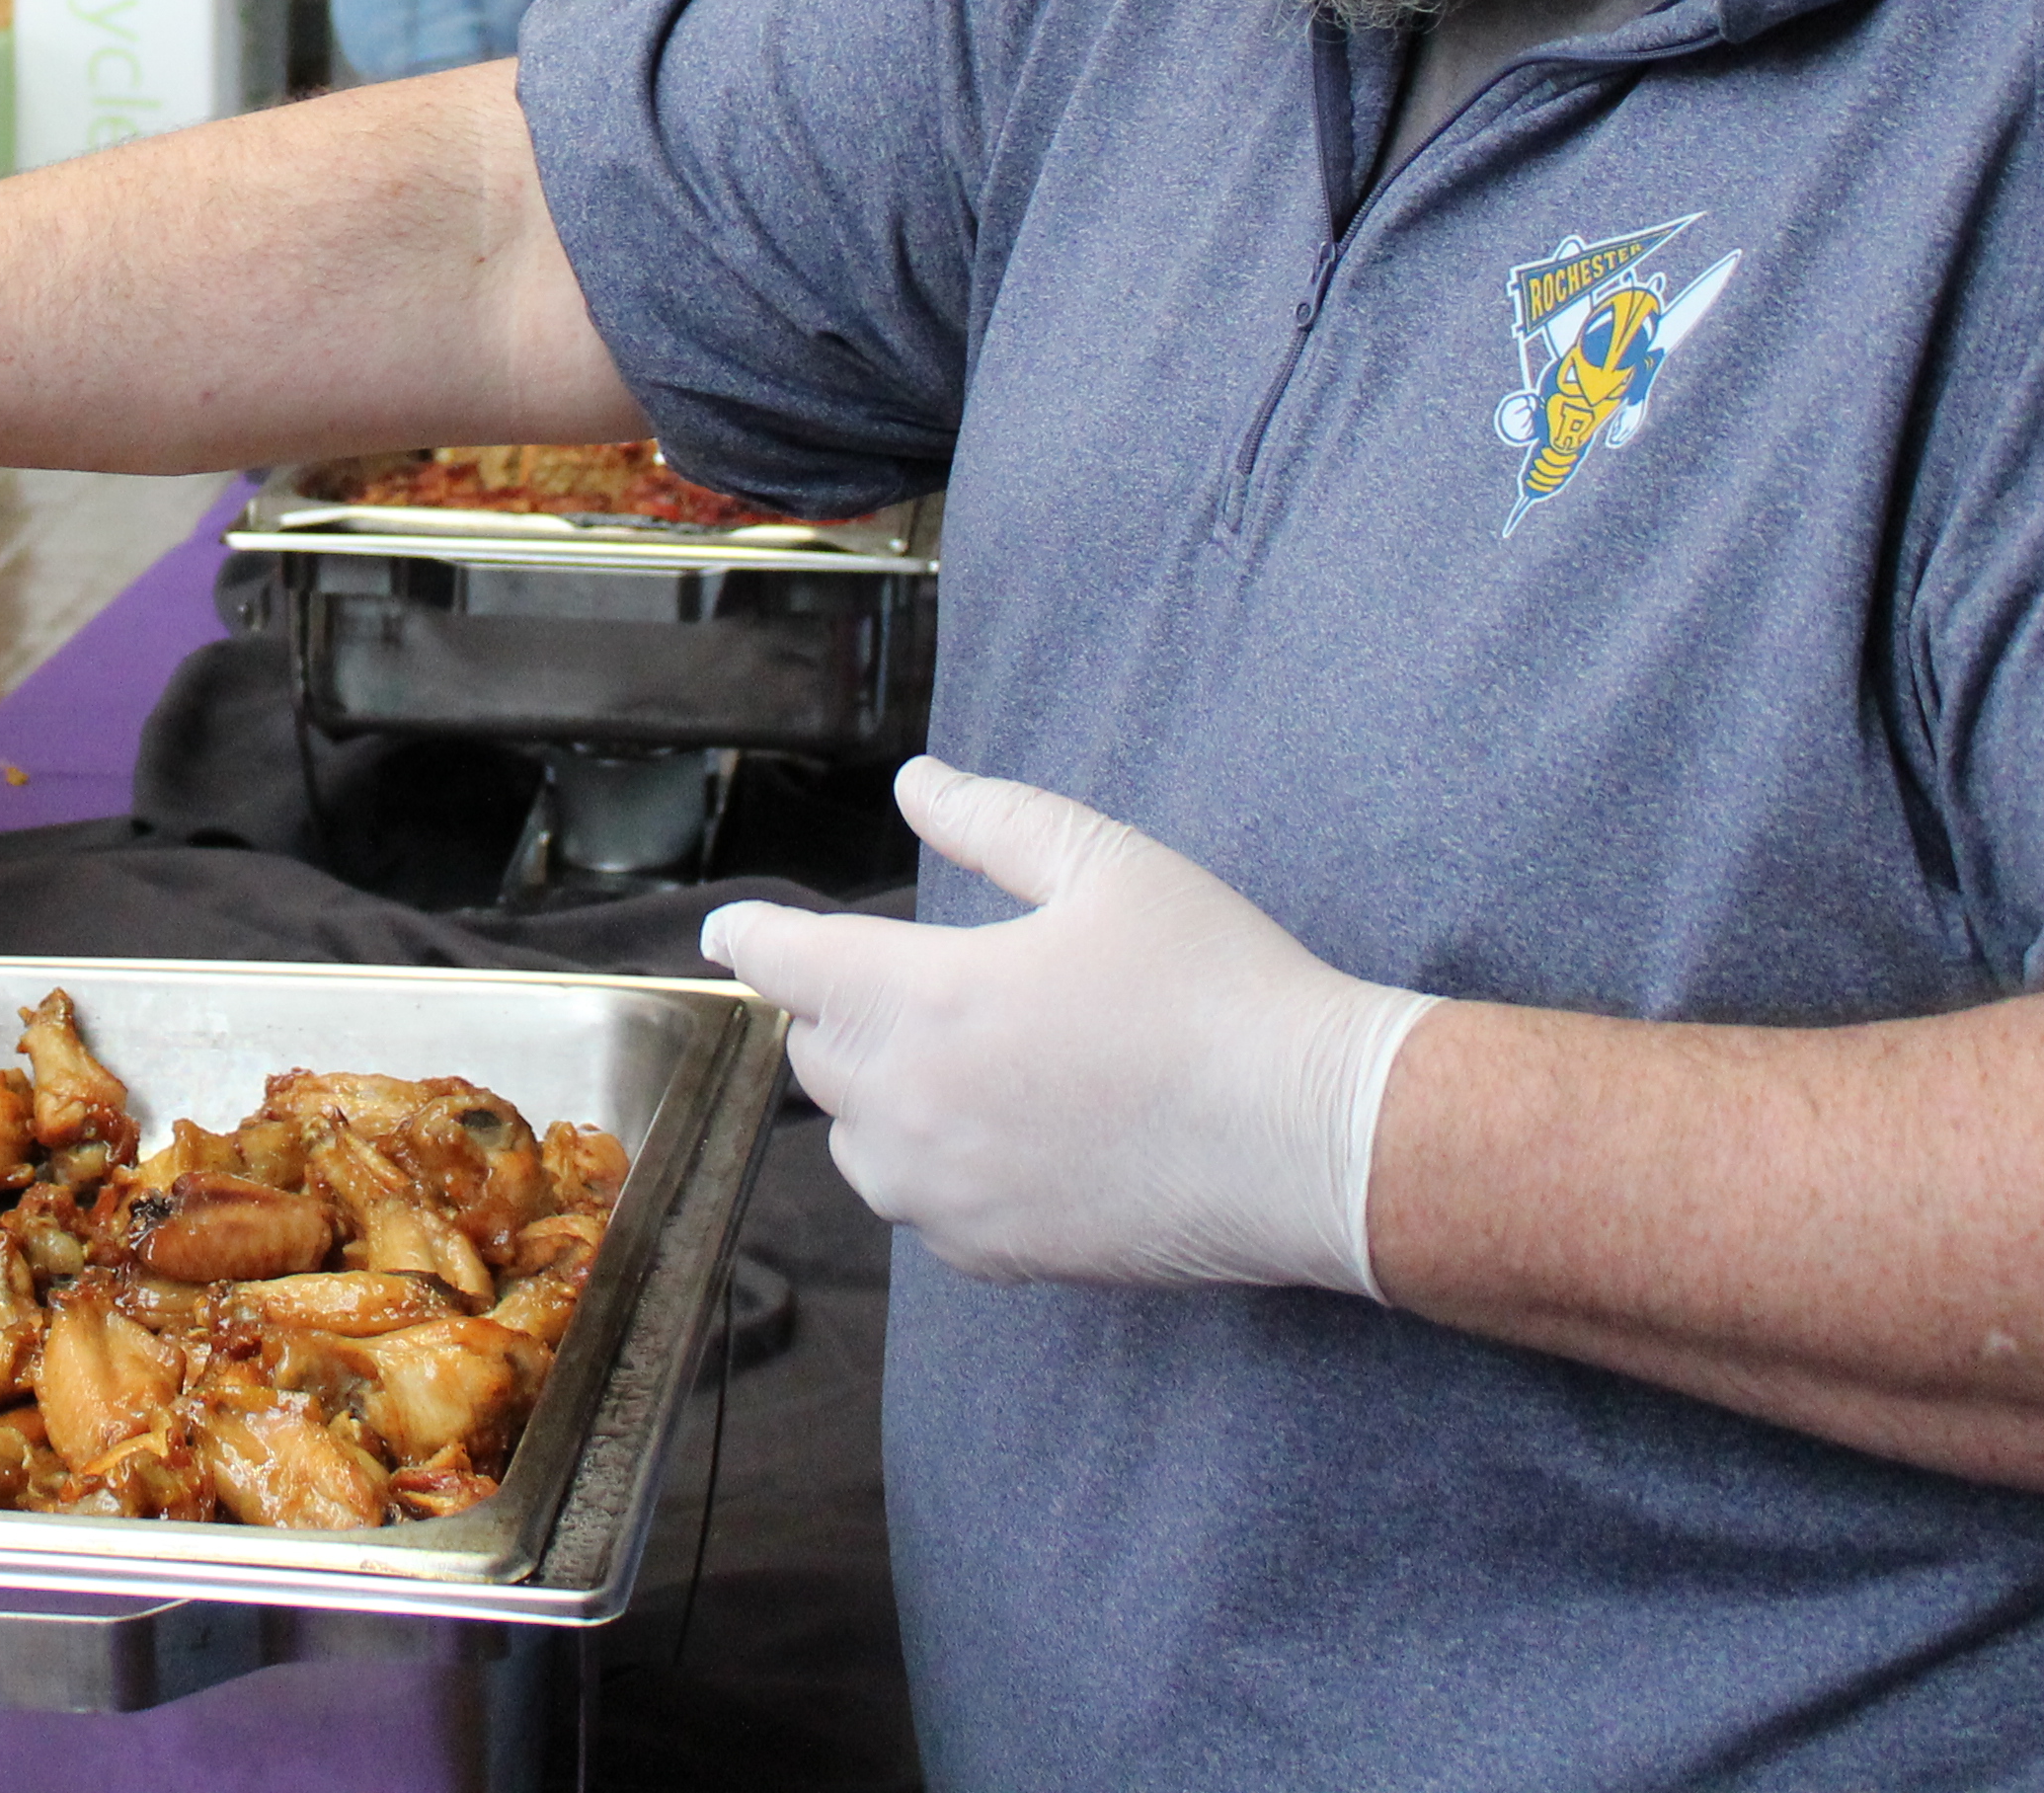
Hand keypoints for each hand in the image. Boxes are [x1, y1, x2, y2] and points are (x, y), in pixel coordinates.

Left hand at [701, 756, 1435, 1296]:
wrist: (1314, 1141)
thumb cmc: (1218, 989)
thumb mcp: (1106, 866)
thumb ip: (993, 819)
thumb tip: (915, 785)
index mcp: (920, 1001)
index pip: (785, 965)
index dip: (749, 937)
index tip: (728, 930)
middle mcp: (911, 1109)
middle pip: (816, 1053)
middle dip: (839, 1009)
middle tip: (906, 976)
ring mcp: (948, 1197)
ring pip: (857, 1141)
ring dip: (879, 1095)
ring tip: (961, 1056)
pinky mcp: (997, 1256)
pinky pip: (920, 1207)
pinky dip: (934, 1166)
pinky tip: (1005, 1131)